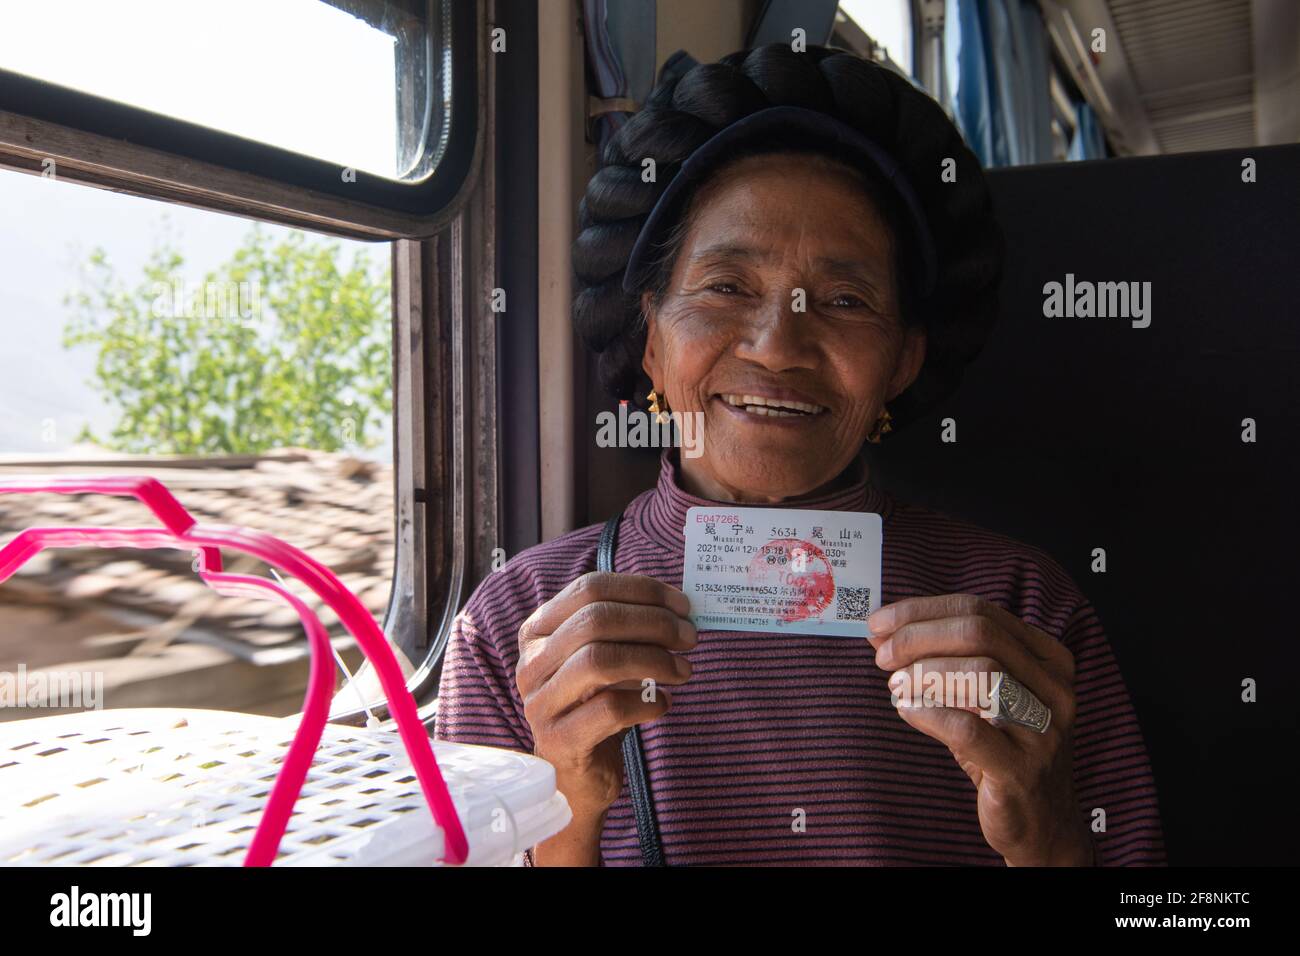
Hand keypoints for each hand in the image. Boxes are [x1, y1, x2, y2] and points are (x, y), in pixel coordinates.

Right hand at [516, 571, 695, 863]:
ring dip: (653, 659)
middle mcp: (532, 662)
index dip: (641, 591)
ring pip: (599, 660)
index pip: (590, 588)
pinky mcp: (560, 740)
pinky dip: (648, 702)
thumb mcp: (605, 659)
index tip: (682, 605)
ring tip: (683, 671)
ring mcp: (541, 702)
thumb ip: (628, 629)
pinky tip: (664, 705)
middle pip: (596, 620)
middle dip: (654, 623)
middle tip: (690, 638)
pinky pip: (610, 709)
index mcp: (539, 630)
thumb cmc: (596, 706)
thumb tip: (680, 608)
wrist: (576, 775)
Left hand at [868, 594, 1094, 865]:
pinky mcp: (1022, 769)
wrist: (1040, 821)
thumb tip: (884, 632)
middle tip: (882, 655)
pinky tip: (906, 710)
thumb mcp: (981, 696)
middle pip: (979, 634)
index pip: (979, 611)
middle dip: (918, 636)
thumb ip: (945, 659)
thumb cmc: (1002, 748)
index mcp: (1048, 658)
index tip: (879, 623)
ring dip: (923, 672)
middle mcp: (1054, 687)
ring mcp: (1043, 728)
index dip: (922, 612)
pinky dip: (927, 712)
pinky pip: (966, 728)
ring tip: (895, 685)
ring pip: (980, 673)